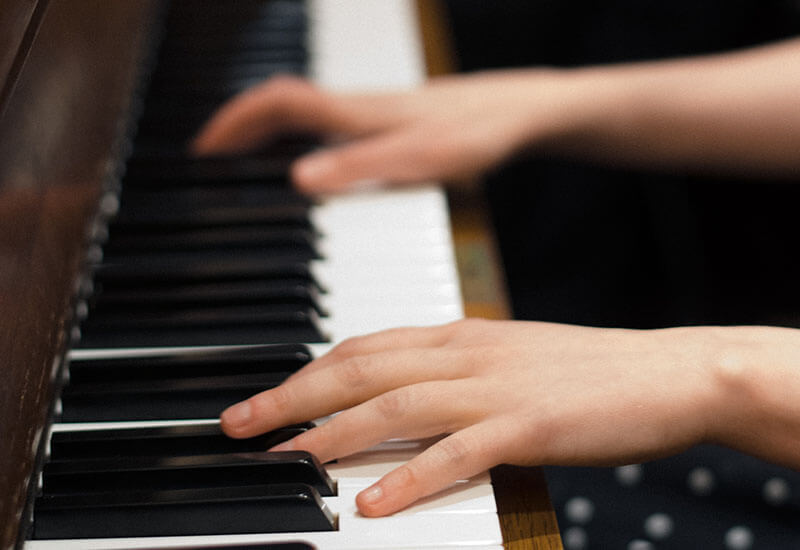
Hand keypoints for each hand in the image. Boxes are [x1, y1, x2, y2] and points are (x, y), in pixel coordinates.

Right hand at [191, 71, 578, 192]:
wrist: (522, 113)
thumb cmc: (478, 131)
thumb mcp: (421, 157)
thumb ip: (361, 168)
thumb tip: (299, 178)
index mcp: (358, 111)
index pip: (278, 101)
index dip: (235, 120)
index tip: (202, 146)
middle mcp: (359, 106)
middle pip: (283, 105)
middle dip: (240, 127)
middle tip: (213, 158)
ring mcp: (375, 112)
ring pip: (305, 112)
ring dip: (268, 130)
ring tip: (246, 161)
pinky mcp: (391, 122)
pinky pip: (330, 123)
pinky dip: (303, 137)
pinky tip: (311, 159)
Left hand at [220, 319, 726, 515]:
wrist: (665, 371)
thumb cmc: (584, 369)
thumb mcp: (506, 358)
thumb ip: (452, 370)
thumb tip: (399, 394)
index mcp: (460, 333)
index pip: (365, 344)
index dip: (308, 370)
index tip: (267, 395)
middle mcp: (468, 352)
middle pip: (362, 369)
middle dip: (294, 395)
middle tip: (240, 423)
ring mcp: (497, 387)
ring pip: (396, 405)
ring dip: (333, 434)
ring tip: (285, 460)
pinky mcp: (529, 425)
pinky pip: (458, 453)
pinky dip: (411, 477)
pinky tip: (373, 502)